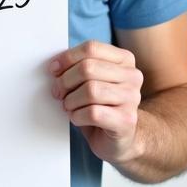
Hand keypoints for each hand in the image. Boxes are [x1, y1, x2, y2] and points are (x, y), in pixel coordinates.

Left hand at [49, 40, 143, 166]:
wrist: (120, 138)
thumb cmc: (101, 106)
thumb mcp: (92, 81)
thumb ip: (79, 67)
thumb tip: (55, 65)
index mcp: (124, 60)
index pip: (92, 48)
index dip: (67, 58)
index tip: (54, 70)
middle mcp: (133, 76)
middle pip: (88, 68)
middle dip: (65, 81)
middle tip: (58, 92)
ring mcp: (132, 98)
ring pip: (90, 90)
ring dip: (71, 101)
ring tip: (69, 106)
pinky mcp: (126, 120)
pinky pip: (93, 113)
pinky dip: (77, 116)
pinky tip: (78, 118)